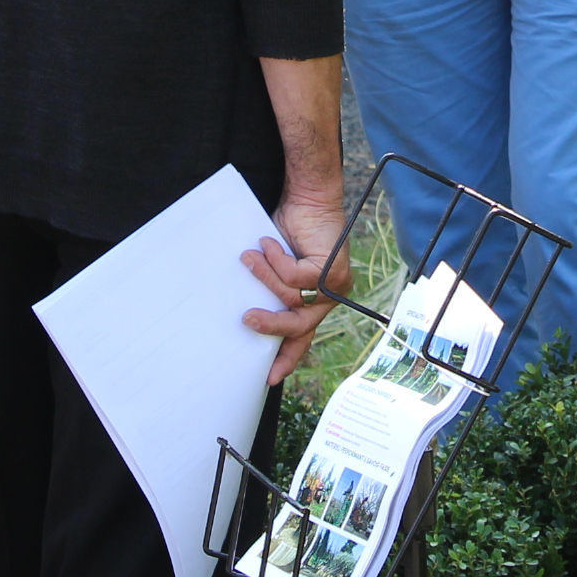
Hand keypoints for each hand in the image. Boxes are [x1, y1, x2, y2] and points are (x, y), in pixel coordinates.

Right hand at [240, 186, 353, 386]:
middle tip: (248, 319)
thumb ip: (269, 288)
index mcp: (315, 301)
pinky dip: (275, 261)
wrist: (309, 199)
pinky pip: (295, 278)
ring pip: (292, 300)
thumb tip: (243, 314)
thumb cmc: (289, 230)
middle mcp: (329, 298)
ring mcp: (334, 286)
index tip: (270, 377)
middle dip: (271, 326)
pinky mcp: (331, 270)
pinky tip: (267, 244)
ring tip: (250, 258)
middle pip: (299, 327)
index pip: (303, 337)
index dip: (287, 357)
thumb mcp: (273, 266)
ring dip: (265, 278)